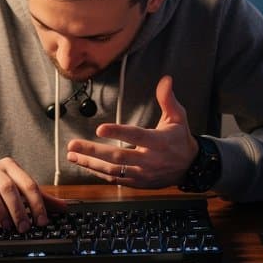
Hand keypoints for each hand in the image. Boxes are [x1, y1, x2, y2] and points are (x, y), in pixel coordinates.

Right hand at [0, 159, 65, 231]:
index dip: (36, 204)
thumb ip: (39, 197)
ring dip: (0, 211)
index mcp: (10, 166)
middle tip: (24, 227)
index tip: (41, 221)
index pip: (27, 183)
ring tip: (6, 226)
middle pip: (8, 187)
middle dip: (18, 210)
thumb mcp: (18, 188)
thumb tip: (64, 207)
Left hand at [66, 75, 197, 186]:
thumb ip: (168, 99)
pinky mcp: (137, 182)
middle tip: (73, 145)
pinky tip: (85, 164)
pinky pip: (115, 179)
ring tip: (72, 155)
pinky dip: (98, 172)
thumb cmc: (180, 139)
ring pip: (112, 170)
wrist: (190, 168)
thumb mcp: (178, 117)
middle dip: (93, 151)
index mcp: (158, 141)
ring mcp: (142, 173)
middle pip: (118, 156)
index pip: (136, 135)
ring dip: (90, 163)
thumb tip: (165, 80)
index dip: (118, 132)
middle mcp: (149, 160)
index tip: (100, 128)